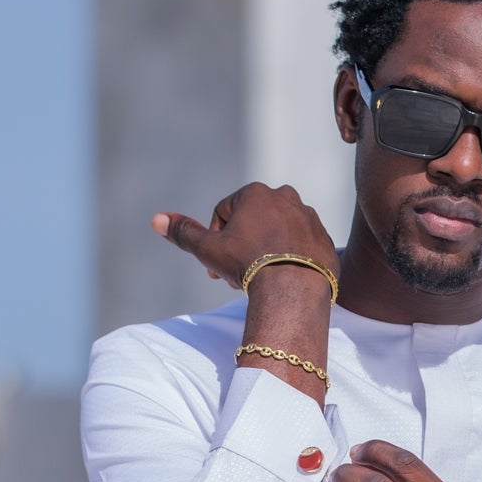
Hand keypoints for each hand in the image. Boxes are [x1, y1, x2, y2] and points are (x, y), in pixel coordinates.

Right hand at [152, 182, 338, 294]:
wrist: (294, 289)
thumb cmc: (248, 265)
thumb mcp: (209, 249)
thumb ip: (184, 232)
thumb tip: (156, 219)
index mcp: (256, 192)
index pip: (225, 213)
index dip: (216, 240)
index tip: (217, 267)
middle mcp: (286, 197)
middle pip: (253, 222)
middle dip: (242, 246)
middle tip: (238, 277)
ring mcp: (309, 217)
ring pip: (279, 234)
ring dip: (267, 252)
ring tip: (262, 280)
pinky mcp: (325, 239)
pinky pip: (302, 248)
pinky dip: (292, 261)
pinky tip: (285, 280)